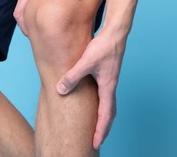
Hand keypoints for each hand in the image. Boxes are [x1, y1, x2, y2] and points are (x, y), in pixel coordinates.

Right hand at [13, 0, 81, 35]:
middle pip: (20, 16)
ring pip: (25, 11)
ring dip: (30, 21)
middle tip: (39, 38)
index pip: (18, 13)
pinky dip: (34, 13)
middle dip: (27, 28)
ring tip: (43, 31)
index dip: (23, 27)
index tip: (31, 36)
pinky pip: (30, 5)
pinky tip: (47, 17)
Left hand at [56, 29, 125, 149]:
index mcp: (108, 87)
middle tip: (96, 141)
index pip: (105, 115)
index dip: (100, 130)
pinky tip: (92, 102)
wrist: (116, 32)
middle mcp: (110, 86)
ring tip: (95, 126)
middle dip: (103, 128)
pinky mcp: (107, 74)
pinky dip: (100, 105)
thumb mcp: (85, 62)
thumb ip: (73, 76)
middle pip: (109, 113)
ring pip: (107, 104)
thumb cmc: (104, 47)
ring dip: (102, 117)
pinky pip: (104, 95)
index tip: (95, 143)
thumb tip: (60, 90)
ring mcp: (109, 80)